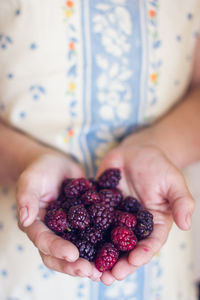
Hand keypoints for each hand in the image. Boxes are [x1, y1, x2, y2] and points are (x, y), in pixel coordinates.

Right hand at [16, 153, 101, 280]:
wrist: (57, 164)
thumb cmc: (40, 170)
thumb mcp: (31, 180)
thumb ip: (27, 198)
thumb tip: (26, 219)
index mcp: (37, 225)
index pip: (44, 241)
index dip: (56, 249)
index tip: (72, 254)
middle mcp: (53, 232)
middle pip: (60, 255)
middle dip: (74, 265)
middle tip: (91, 271)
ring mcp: (70, 229)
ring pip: (79, 250)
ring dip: (90, 261)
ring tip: (105, 269)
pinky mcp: (85, 222)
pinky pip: (94, 235)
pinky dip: (103, 244)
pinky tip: (118, 248)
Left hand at [96, 136, 194, 284]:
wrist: (136, 151)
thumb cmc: (158, 165)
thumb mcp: (173, 181)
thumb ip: (181, 201)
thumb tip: (186, 225)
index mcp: (153, 223)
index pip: (150, 243)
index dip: (142, 254)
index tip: (132, 261)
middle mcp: (133, 225)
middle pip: (126, 249)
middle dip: (117, 264)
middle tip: (107, 276)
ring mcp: (115, 217)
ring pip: (106, 240)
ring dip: (98, 256)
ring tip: (90, 269)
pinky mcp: (100, 207)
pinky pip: (91, 220)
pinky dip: (84, 232)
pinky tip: (74, 241)